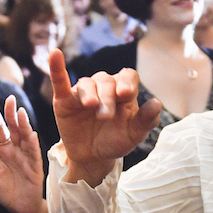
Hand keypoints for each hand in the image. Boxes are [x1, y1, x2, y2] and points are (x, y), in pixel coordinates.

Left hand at [0, 95, 50, 212]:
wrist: (20, 208)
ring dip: (22, 124)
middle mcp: (15, 149)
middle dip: (10, 113)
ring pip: (24, 136)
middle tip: (9, 98)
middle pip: (13, 128)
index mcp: (3, 149)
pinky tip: (30, 133)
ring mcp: (26, 156)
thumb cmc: (4, 190)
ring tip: (19, 112)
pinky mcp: (35, 165)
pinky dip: (31, 143)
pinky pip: (33, 152)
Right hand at [47, 49, 161, 183]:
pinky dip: (56, 67)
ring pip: (87, 83)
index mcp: (123, 92)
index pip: (127, 76)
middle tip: (105, 116)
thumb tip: (157, 104)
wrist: (93, 158)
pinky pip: (60, 81)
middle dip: (107, 98)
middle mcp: (104, 87)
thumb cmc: (116, 142)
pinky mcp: (64, 100)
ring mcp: (83, 92)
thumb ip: (146, 120)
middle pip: (106, 81)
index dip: (126, 82)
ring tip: (91, 106)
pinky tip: (55, 54)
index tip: (125, 94)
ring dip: (90, 94)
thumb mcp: (134, 134)